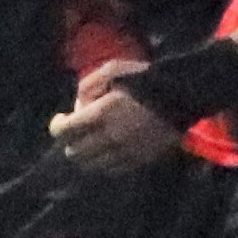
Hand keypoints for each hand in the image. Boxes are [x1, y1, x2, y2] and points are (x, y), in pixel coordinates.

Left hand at [49, 58, 183, 173]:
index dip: (57, 126)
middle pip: (76, 152)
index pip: (66, 131)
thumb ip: (88, 85)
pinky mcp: (139, 159)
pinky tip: (107, 152)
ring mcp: (125, 151)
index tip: (60, 119)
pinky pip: (113, 169)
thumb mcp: (112, 69)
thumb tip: (78, 105)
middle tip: (75, 133)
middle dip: (70, 142)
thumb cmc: (144, 78)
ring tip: (90, 145)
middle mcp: (109, 137)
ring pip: (93, 165)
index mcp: (101, 114)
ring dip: (86, 155)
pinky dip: (104, 163)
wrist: (181, 94)